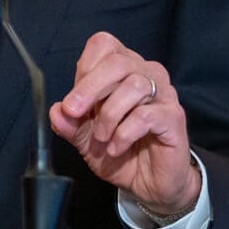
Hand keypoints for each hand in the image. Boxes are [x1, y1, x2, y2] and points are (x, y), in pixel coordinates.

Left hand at [49, 32, 199, 215]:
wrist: (149, 183)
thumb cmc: (120, 151)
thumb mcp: (85, 139)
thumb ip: (70, 124)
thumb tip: (55, 111)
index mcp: (125, 69)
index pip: (104, 45)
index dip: (84, 69)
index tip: (72, 101)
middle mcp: (147, 74)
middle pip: (118, 61)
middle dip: (90, 88)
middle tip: (74, 113)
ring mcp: (164, 94)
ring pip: (133, 86)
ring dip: (109, 115)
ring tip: (101, 137)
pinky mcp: (173, 117)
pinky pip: (146, 115)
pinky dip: (123, 133)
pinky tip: (115, 148)